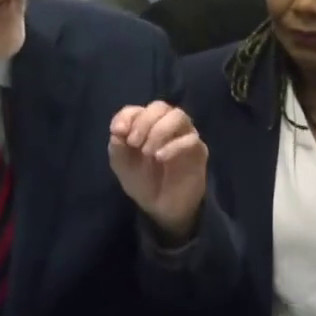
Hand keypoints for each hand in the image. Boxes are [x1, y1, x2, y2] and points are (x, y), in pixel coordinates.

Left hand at [108, 102, 206, 241]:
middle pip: (160, 107)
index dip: (127, 116)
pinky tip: (160, 158)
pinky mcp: (198, 151)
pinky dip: (173, 146)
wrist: (161, 208)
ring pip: (178, 116)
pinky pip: (191, 139)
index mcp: (146, 126)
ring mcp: (184, 136)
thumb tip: (118, 131)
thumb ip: (117, 147)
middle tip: (133, 142)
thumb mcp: (122, 166)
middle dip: (143, 122)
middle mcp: (167, 126)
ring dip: (159, 130)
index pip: (137, 110)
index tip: (118, 132)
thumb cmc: (142, 182)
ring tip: (147, 152)